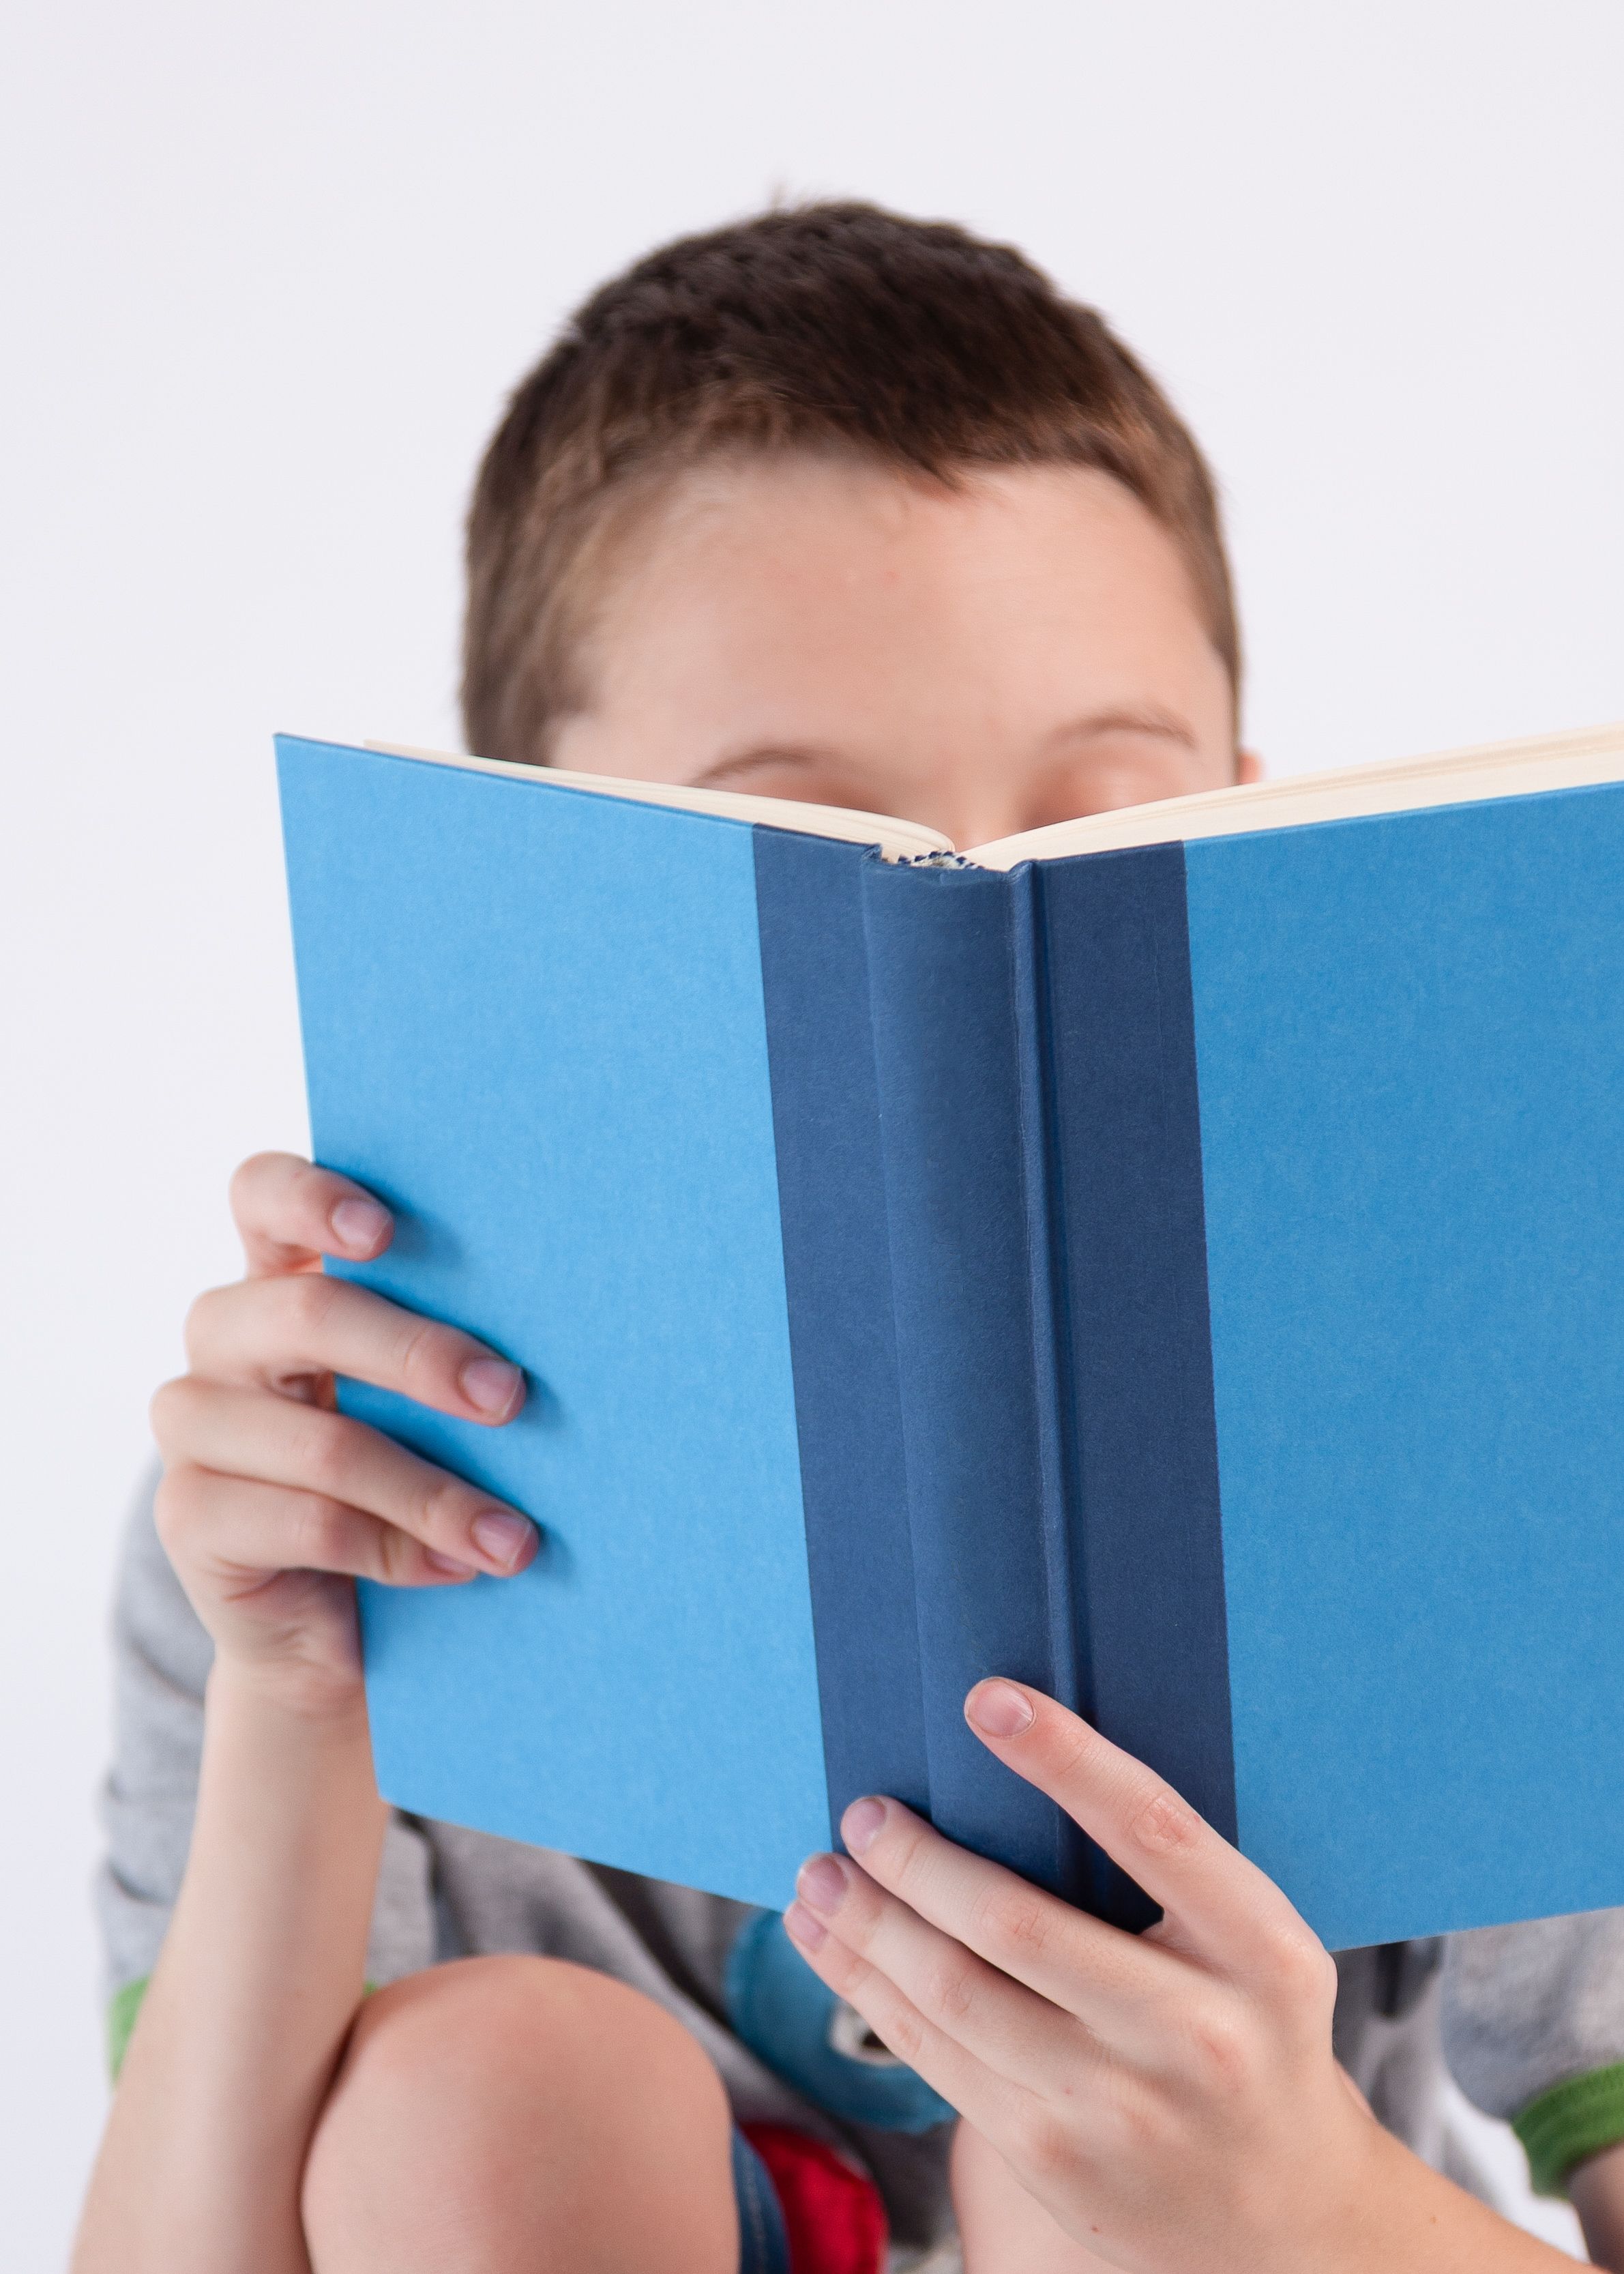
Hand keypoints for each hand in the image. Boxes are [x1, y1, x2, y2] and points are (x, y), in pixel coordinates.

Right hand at [150, 1152, 536, 1712]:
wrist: (336, 1630)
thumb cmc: (409, 1479)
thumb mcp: (427, 1404)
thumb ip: (447, 1346)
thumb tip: (558, 1323)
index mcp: (280, 1279)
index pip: (262, 1195)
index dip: (312, 1196)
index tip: (386, 1232)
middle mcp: (222, 1338)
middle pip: (305, 1313)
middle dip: (421, 1355)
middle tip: (510, 1397)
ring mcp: (192, 1427)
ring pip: (324, 1444)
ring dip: (437, 1494)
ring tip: (514, 1536)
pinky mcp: (187, 1517)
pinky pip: (311, 1524)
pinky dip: (401, 1549)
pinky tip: (460, 1566)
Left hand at [784, 1682, 1544, 2273]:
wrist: (1283, 2211)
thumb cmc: (1248, 2028)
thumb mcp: (1250, 1946)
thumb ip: (1162, 1872)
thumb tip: (1011, 1760)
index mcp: (1261, 1949)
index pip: (1152, 1830)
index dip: (1066, 1760)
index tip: (986, 1700)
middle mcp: (1195, 2032)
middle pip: (1019, 1925)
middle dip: (919, 1860)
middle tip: (864, 1811)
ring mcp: (1119, 2107)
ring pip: (955, 1995)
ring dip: (869, 1925)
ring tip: (821, 1872)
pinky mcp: (1052, 2158)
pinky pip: (936, 2057)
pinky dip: (868, 1989)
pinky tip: (829, 1942)